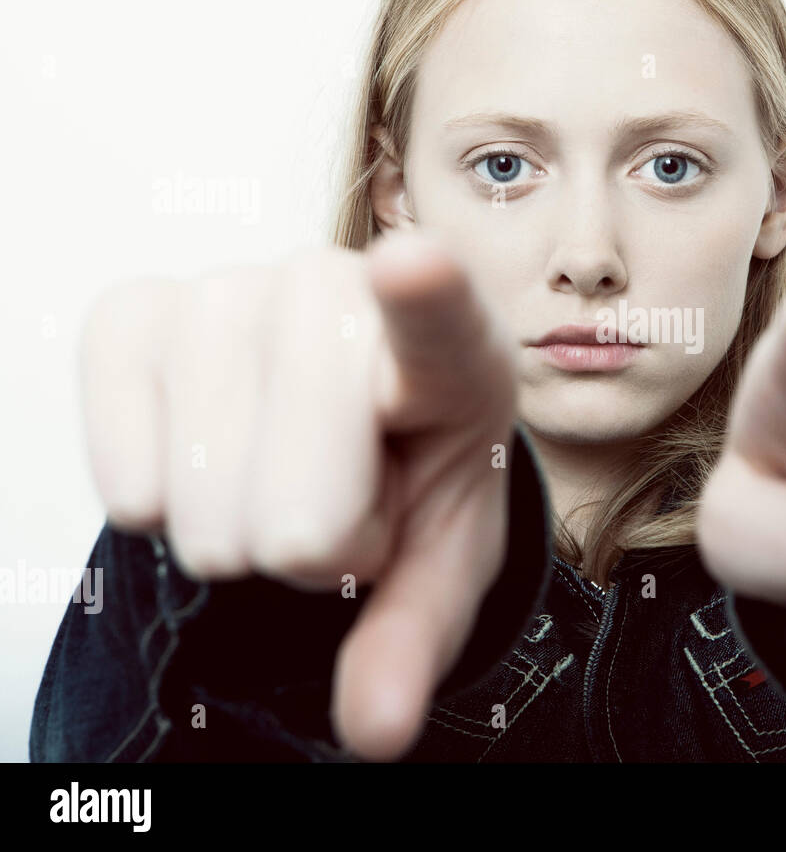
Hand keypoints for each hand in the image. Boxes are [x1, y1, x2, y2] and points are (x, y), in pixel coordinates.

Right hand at [79, 231, 518, 759]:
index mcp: (453, 351)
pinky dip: (157, 501)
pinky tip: (208, 458)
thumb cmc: (414, 475)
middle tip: (346, 504)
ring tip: (285, 475)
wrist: (349, 419)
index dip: (423, 297)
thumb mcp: (441, 560)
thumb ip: (416, 639)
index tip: (412, 267)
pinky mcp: (135, 311)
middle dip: (315, 552)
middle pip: (298, 510)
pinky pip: (120, 466)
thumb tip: (376, 730)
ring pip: (203, 504)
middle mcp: (335, 292)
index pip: (436, 322)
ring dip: (241, 530)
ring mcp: (229, 291)